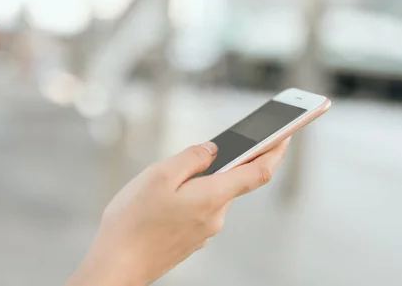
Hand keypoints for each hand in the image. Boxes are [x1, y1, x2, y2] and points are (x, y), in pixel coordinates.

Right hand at [66, 138, 290, 285]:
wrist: (116, 267)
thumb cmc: (133, 222)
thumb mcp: (158, 176)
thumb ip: (191, 158)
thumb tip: (214, 149)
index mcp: (212, 197)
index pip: (258, 172)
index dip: (275, 151)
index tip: (285, 135)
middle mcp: (215, 217)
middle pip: (231, 182)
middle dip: (219, 165)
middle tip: (198, 154)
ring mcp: (204, 232)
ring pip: (211, 196)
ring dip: (199, 184)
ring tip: (165, 183)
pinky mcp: (192, 240)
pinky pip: (199, 210)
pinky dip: (190, 199)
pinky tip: (163, 202)